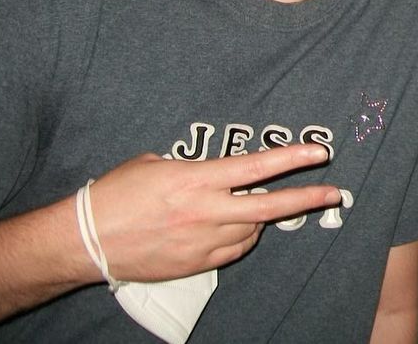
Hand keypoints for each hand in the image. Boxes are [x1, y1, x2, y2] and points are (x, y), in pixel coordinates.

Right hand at [86, 144, 339, 281]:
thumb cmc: (114, 194)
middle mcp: (205, 211)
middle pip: (269, 207)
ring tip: (255, 208)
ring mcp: (201, 241)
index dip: (292, 158)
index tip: (320, 152)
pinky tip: (234, 229)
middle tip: (333, 193)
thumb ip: (192, 168)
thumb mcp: (154, 164)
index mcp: (196, 179)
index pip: (256, 167)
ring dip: (261, 219)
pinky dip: (240, 238)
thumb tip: (210, 170)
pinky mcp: (194, 264)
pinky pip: (232, 250)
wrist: (84, 240)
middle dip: (306, 198)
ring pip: (252, 231)